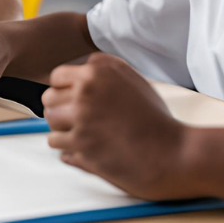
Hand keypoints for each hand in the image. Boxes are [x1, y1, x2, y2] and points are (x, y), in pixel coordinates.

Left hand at [42, 53, 197, 199]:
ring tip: (85, 137)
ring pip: (51, 126)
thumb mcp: (133, 80)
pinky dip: (71, 152)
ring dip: (64, 133)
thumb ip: (104, 69)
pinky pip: (60, 149)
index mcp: (97, 72)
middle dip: (61, 111)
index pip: (57, 77)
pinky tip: (89, 151)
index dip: (65, 90)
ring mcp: (82, 122)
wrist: (175, 155)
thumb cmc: (156, 119)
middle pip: (48, 101)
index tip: (77, 101)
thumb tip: (81, 68)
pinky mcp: (83, 149)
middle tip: (79, 121)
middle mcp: (86, 93)